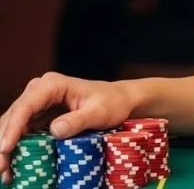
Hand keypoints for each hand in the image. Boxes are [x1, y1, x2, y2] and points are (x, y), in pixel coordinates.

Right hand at [0, 72, 135, 183]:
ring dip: (7, 147)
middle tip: (2, 169)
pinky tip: (13, 165)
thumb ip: (78, 120)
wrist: (120, 100)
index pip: (26, 106)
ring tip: (5, 172)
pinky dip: (16, 148)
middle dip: (4, 142)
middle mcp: (40, 91)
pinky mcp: (39, 116)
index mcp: (53, 84)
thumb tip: (55, 130)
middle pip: (14, 117)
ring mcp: (38, 103)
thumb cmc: (112, 102)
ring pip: (13, 125)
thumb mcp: (99, 112)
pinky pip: (22, 132)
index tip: (5, 149)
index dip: (12, 128)